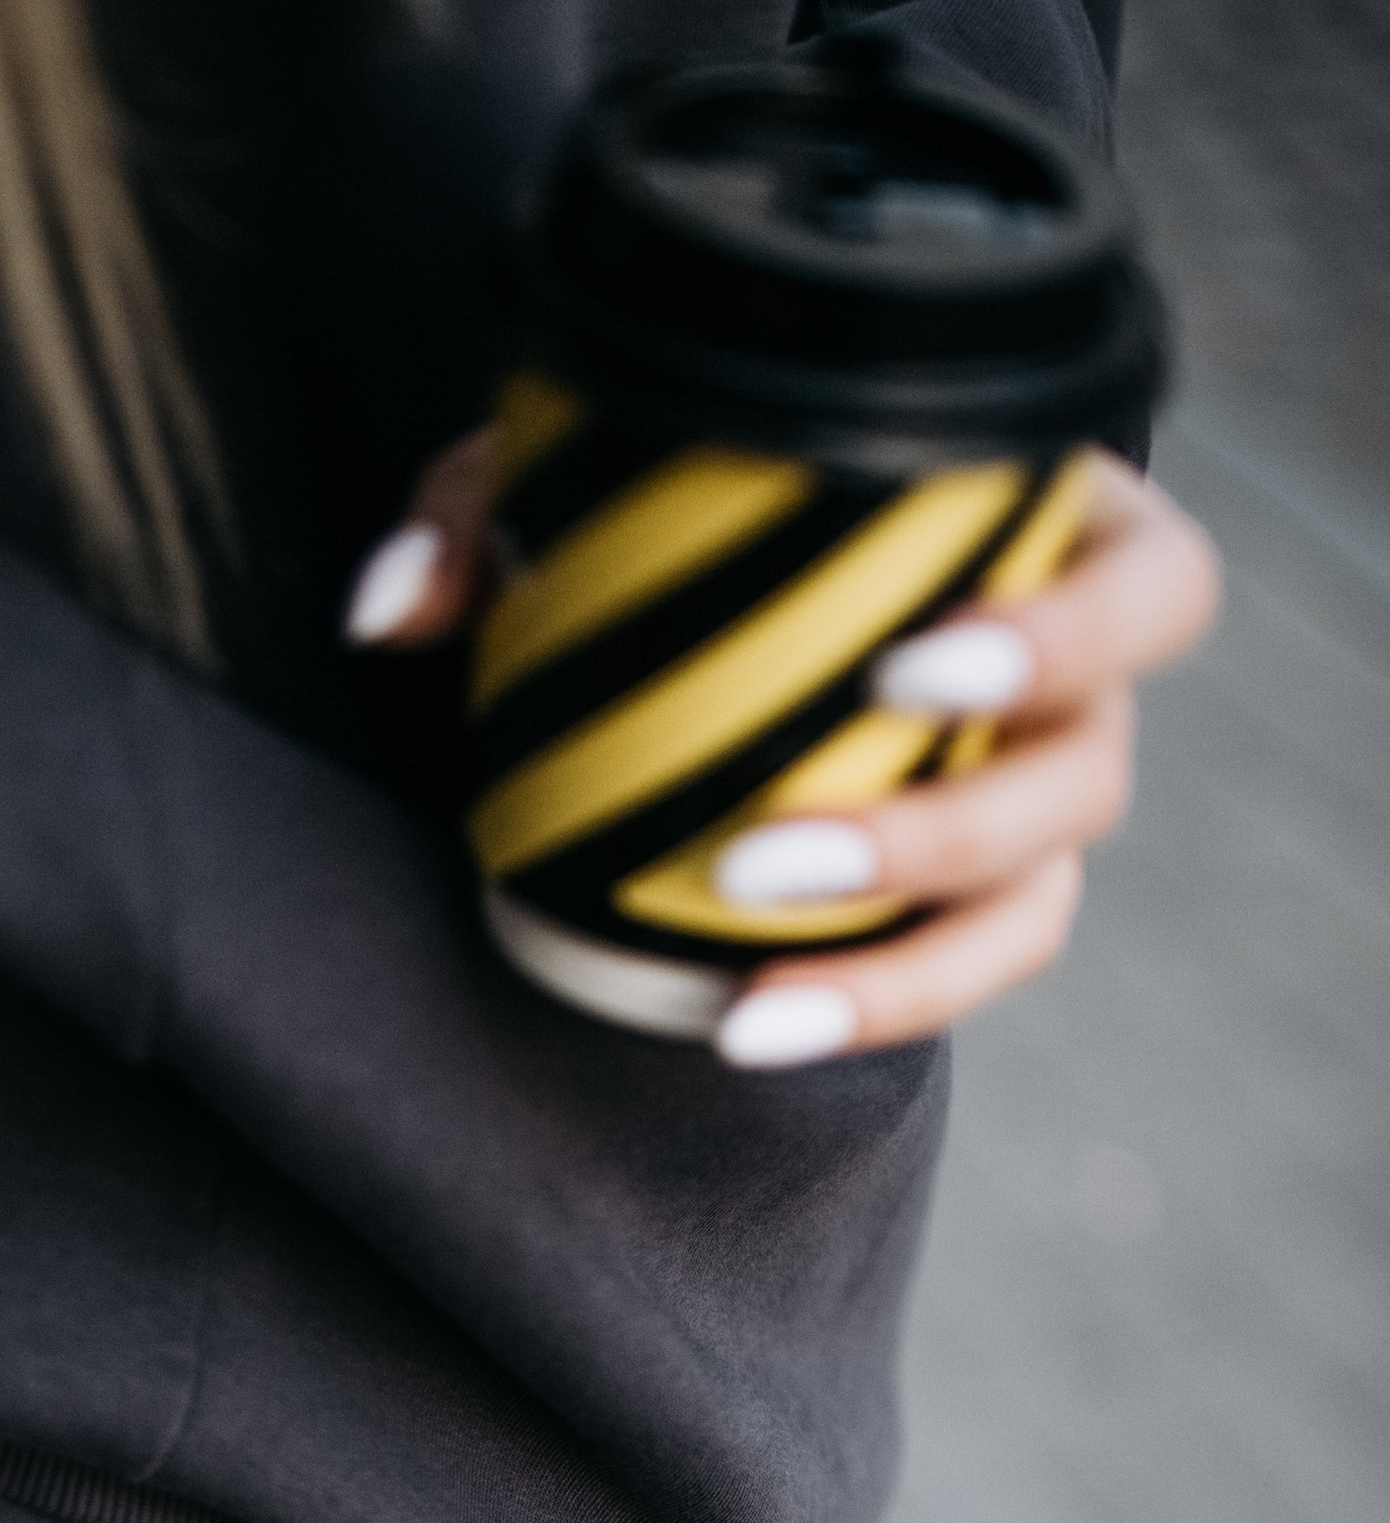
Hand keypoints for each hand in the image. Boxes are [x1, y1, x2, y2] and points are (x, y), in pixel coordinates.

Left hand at [345, 438, 1221, 1066]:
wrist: (714, 614)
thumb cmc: (689, 504)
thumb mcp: (583, 479)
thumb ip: (488, 508)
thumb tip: (385, 603)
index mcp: (1052, 539)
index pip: (1152, 587)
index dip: (1070, 634)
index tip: (902, 669)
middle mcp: (1073, 688)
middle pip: (1096, 769)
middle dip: (962, 825)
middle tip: (777, 850)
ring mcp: (1031, 809)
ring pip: (1036, 900)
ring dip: (905, 953)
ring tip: (745, 973)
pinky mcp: (970, 909)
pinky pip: (955, 977)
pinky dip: (861, 1004)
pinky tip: (744, 1027)